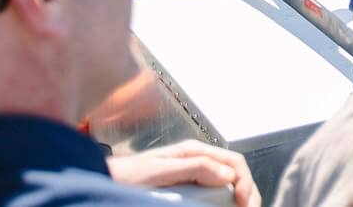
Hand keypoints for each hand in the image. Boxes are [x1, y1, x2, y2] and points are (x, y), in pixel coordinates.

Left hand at [107, 140, 260, 206]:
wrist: (104, 182)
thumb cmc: (125, 176)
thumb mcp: (159, 171)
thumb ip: (193, 168)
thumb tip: (228, 175)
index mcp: (194, 151)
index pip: (233, 161)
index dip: (244, 181)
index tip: (243, 202)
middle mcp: (198, 161)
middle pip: (235, 172)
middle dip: (248, 191)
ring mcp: (193, 175)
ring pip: (228, 184)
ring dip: (240, 198)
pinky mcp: (187, 190)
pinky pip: (214, 194)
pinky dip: (226, 202)